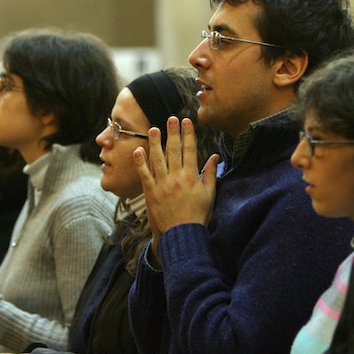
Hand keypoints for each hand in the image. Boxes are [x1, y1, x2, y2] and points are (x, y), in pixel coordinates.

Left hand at [134, 117, 219, 265]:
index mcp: (192, 177)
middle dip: (172, 133)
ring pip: (158, 159)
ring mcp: (163, 185)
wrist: (183, 235)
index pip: (190, 150)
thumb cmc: (198, 215)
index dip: (188, 134)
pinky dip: (140, 163)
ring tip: (153, 129)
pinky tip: (138, 150)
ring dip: (155, 143)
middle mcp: (177, 178)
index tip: (186, 121)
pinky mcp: (151, 194)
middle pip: (174, 150)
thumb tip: (214, 157)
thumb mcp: (209, 194)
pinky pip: (145, 175)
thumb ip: (210, 174)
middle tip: (170, 118)